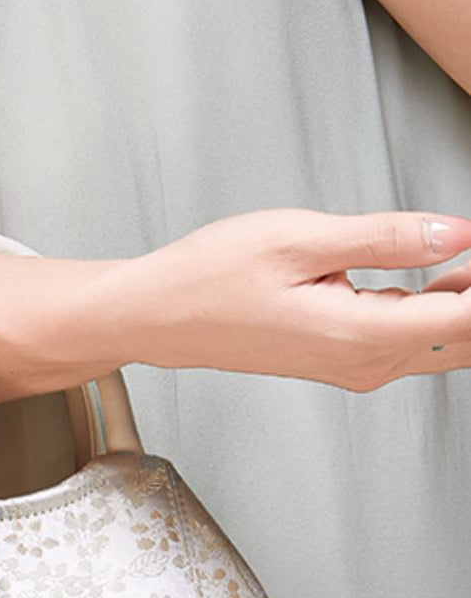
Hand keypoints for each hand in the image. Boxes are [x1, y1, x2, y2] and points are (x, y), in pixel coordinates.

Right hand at [109, 208, 470, 389]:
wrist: (157, 316)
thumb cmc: (209, 278)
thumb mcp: (301, 238)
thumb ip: (387, 237)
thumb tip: (458, 232)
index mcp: (361, 335)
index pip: (467, 317)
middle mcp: (364, 362)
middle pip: (465, 339)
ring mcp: (355, 365)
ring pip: (444, 340)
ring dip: (464, 301)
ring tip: (466, 256)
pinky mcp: (343, 358)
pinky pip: (413, 338)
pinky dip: (441, 307)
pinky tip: (447, 271)